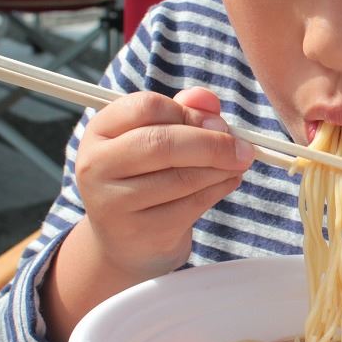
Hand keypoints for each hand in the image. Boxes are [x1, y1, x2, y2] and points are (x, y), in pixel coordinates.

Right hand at [74, 87, 253, 282]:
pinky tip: (229, 181)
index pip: (145, 107)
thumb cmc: (146, 176)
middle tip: (243, 147)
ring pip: (181, 177)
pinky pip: (191, 205)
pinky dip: (220, 189)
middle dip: (213, 143)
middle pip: (162, 143)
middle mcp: (97, 165)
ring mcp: (113, 203)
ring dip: (221, 168)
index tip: (215, 121)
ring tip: (238, 163)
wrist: (126, 240)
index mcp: (99, 131)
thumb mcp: (156, 137)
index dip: (187, 112)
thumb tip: (208, 100)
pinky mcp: (140, 232)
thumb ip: (183, 112)